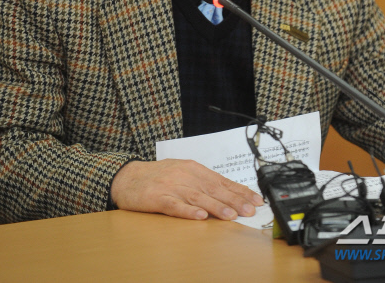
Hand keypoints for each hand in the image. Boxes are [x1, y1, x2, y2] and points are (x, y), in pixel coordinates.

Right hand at [110, 159, 263, 219]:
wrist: (128, 177)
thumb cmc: (159, 177)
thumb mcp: (184, 174)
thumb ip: (203, 183)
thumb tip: (230, 193)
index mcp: (194, 169)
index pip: (222, 181)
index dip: (240, 191)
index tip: (256, 200)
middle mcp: (185, 176)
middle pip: (213, 189)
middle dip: (234, 200)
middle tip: (250, 210)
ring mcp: (171, 186)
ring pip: (197, 197)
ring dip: (216, 207)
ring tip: (231, 215)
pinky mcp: (157, 197)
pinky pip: (174, 205)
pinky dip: (187, 211)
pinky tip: (199, 216)